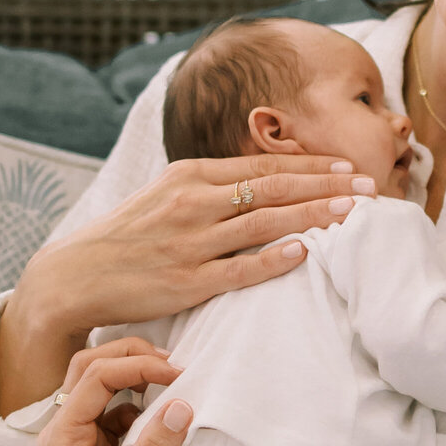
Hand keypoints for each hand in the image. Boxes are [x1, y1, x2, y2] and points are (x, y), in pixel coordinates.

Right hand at [0, 152, 374, 416]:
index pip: (263, 166)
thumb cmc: (128, 235)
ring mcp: (190, 242)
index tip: (349, 166)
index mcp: (190, 176)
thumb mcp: (166, 195)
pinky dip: (273, 257)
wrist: (75, 274)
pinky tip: (304, 250)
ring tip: (352, 212)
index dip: (311, 164)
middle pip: (272, 187)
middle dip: (326, 184)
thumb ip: (212, 187)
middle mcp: (193, 202)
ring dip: (312, 213)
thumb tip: (262, 181)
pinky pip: (238, 267)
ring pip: (263, 222)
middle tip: (370, 186)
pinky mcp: (186, 281)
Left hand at [37, 340, 187, 445]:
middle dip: (131, 359)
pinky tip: (164, 418)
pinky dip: (142, 407)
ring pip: (102, 390)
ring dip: (135, 379)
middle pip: (90, 370)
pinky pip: (118, 417)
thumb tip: (182, 405)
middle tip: (174, 364)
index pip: (94, 378)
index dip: (136, 367)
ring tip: (173, 381)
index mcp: (58, 442)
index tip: (177, 374)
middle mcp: (64, 438)